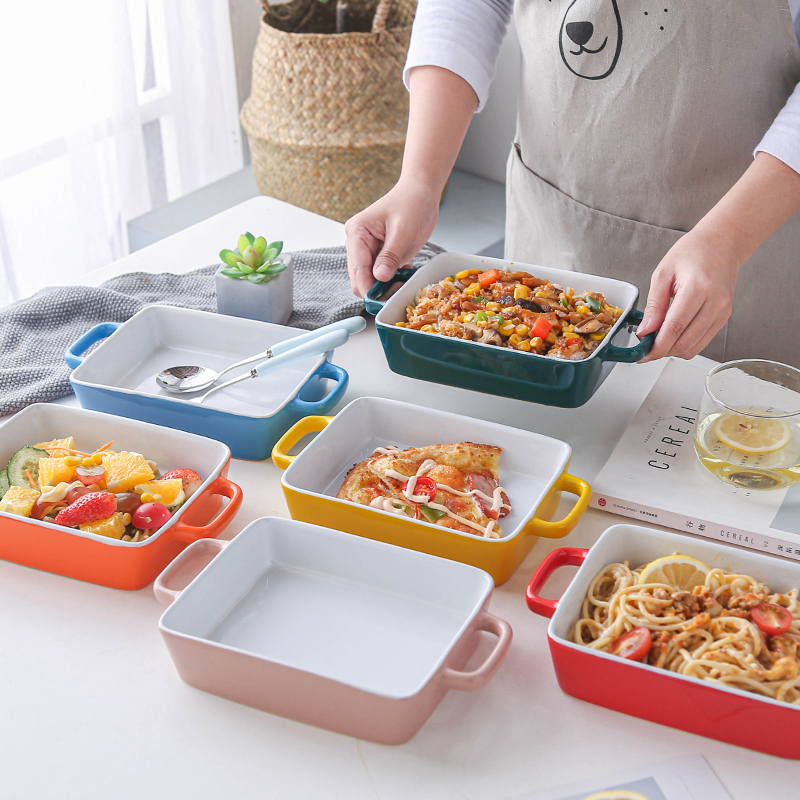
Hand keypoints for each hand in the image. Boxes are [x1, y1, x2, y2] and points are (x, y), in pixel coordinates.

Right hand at [345, 179, 439, 296]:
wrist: (421, 192)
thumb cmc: (412, 203)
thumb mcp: (403, 230)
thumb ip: (390, 255)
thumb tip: (379, 277)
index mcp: (357, 233)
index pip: (357, 270)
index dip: (370, 289)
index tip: (385, 301)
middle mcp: (357, 243)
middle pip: (359, 279)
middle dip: (377, 290)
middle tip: (399, 290)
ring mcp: (367, 250)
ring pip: (369, 280)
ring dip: (385, 286)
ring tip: (404, 279)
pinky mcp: (379, 255)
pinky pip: (380, 276)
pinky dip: (391, 280)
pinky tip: (405, 272)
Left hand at [636, 228, 740, 361]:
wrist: (722, 243)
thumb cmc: (693, 252)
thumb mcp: (663, 274)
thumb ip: (654, 305)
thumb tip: (645, 331)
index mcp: (697, 289)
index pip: (674, 329)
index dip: (656, 346)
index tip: (642, 354)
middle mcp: (714, 303)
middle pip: (684, 342)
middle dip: (662, 351)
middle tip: (646, 348)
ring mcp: (722, 312)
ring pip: (694, 347)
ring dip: (673, 350)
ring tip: (658, 340)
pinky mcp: (724, 317)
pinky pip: (703, 341)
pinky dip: (685, 344)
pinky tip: (673, 335)